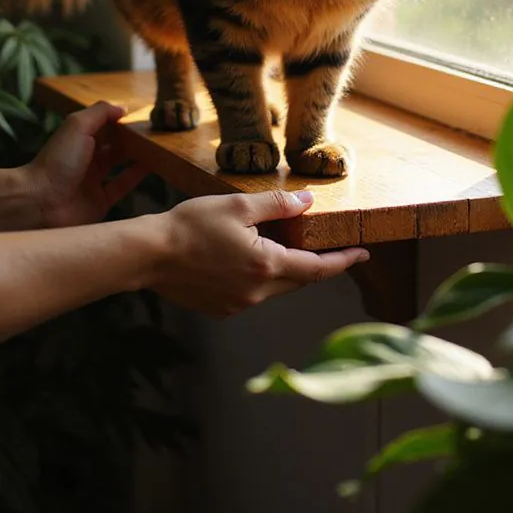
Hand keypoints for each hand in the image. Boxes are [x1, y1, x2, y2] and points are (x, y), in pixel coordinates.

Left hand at [24, 101, 147, 227]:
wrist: (41, 202)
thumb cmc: (58, 161)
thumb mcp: (77, 126)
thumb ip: (101, 113)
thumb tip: (123, 107)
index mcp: (78, 138)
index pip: (103, 124)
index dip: (121, 118)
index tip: (143, 114)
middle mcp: (86, 158)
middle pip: (113, 143)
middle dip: (132, 137)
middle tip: (156, 130)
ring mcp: (93, 181)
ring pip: (120, 163)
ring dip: (137, 155)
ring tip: (159, 145)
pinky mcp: (100, 201)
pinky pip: (122, 186)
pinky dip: (136, 176)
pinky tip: (152, 166)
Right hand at [145, 189, 369, 316]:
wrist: (148, 255)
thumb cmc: (190, 225)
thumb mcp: (238, 204)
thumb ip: (278, 205)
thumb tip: (308, 202)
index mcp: (266, 266)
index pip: (317, 269)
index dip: (343, 261)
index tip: (364, 254)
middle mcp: (256, 293)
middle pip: (299, 280)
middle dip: (317, 265)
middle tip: (331, 247)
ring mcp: (238, 305)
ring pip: (275, 288)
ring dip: (285, 269)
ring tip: (281, 244)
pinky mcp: (221, 309)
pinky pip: (252, 294)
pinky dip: (260, 277)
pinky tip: (247, 258)